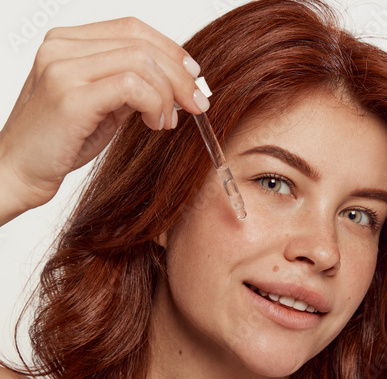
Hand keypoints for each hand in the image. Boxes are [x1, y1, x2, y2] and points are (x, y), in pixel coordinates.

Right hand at [0, 17, 208, 223]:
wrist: (18, 170)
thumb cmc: (59, 142)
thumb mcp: (102, 106)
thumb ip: (129, 86)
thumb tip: (170, 83)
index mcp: (68, 43)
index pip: (133, 30)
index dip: (171, 51)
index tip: (194, 78)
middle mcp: (62, 47)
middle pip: (141, 42)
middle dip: (179, 75)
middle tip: (197, 103)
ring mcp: (63, 68)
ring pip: (141, 62)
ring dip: (168, 94)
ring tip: (166, 122)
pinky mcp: (71, 96)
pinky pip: (132, 86)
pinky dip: (155, 104)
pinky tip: (155, 124)